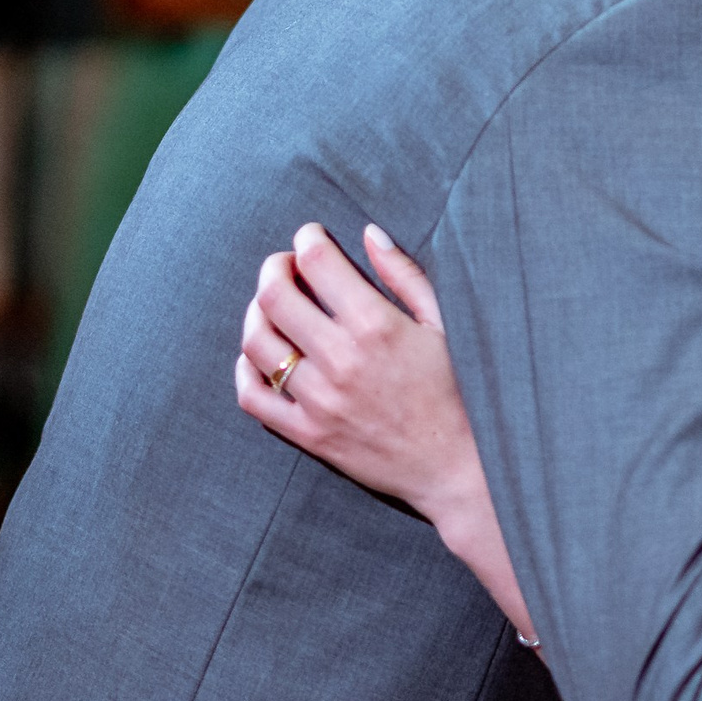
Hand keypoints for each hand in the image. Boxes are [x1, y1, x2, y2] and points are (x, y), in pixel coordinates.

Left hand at [235, 223, 535, 644]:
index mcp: (376, 326)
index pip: (317, 262)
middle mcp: (340, 360)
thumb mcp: (442, 324)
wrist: (456, 466)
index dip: (307, 239)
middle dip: (275, 268)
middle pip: (274, 295)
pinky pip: (254, 397)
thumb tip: (369, 234)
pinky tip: (258, 355)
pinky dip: (245, 369)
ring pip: (256, 342)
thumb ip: (404, 275)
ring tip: (271, 306)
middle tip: (286, 266)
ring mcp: (319, 400)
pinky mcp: (308, 434)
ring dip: (255, 312)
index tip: (312, 238)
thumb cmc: (456, 392)